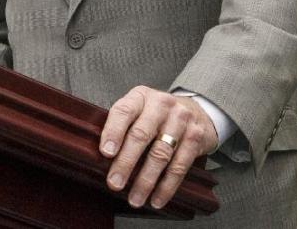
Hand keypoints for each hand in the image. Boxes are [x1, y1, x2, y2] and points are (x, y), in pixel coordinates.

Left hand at [99, 86, 217, 209]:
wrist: (195, 110)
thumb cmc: (156, 115)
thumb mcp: (138, 110)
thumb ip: (122, 126)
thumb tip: (100, 158)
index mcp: (140, 96)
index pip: (123, 111)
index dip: (113, 132)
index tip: (106, 153)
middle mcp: (161, 104)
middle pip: (141, 135)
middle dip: (126, 162)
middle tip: (115, 183)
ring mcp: (181, 119)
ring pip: (161, 154)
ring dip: (146, 180)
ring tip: (135, 198)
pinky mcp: (195, 137)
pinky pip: (180, 166)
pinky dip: (167, 186)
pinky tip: (156, 199)